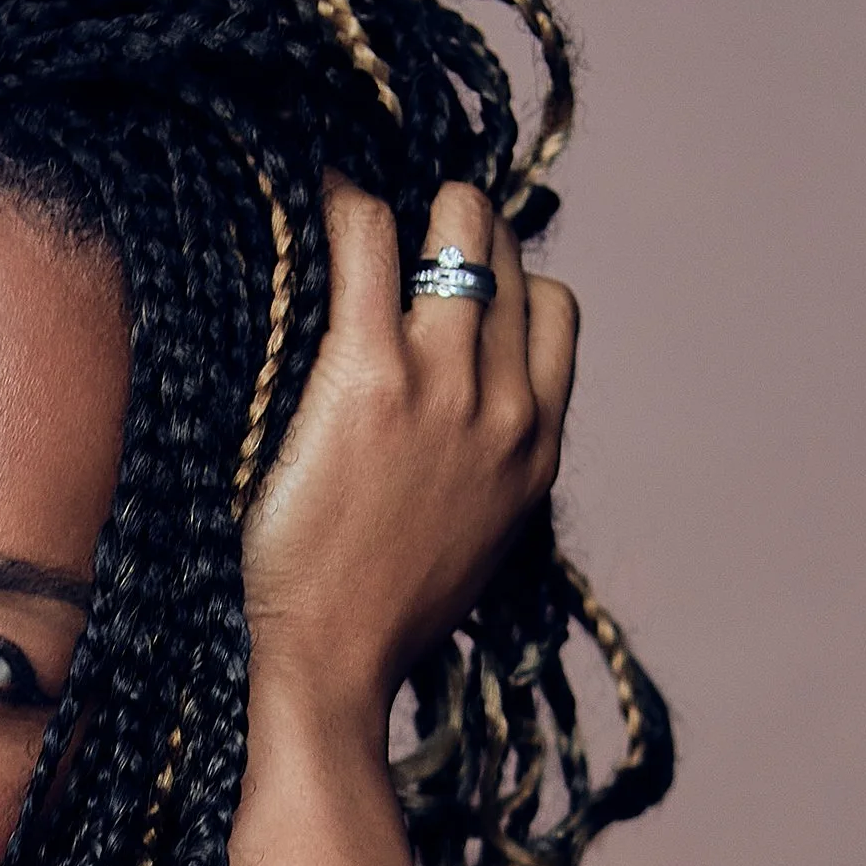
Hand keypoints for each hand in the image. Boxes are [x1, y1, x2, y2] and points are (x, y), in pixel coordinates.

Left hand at [240, 178, 575, 750]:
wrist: (331, 667)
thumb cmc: (379, 614)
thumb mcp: (473, 540)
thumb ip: (488, 465)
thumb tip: (469, 417)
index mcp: (537, 444)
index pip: (553, 308)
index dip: (500, 280)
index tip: (444, 282)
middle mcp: (506, 403)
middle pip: (506, 253)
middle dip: (452, 231)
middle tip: (387, 242)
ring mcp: (445, 383)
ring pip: (455, 225)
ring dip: (404, 206)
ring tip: (345, 215)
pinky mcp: (370, 375)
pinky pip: (368, 237)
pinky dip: (343, 202)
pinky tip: (312, 198)